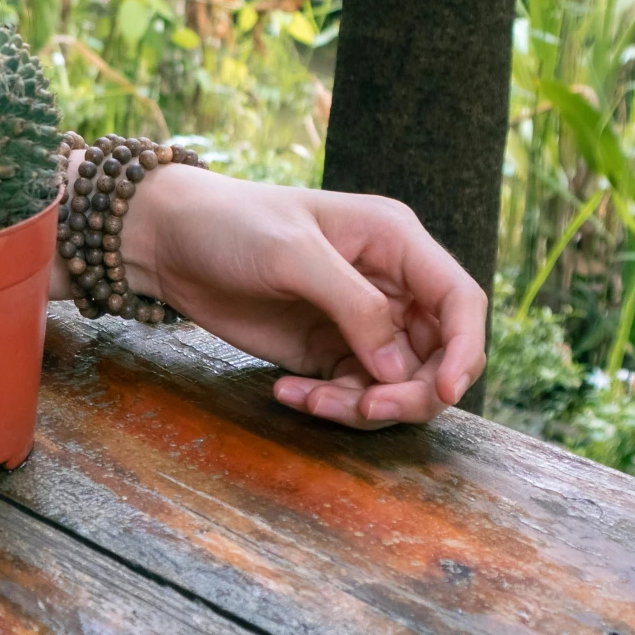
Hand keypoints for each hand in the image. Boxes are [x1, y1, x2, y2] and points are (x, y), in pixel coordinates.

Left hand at [114, 166, 485, 428]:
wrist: (168, 241)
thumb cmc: (232, 225)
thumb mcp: (293, 254)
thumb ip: (354, 307)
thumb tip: (398, 370)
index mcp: (395, 242)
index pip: (460, 301)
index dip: (466, 350)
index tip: (441, 393)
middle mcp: (389, 285)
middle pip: (438, 356)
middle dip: (410, 393)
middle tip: (364, 409)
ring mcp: (360, 323)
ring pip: (397, 385)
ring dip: (362, 406)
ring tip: (306, 398)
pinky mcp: (327, 352)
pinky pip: (353, 395)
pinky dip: (328, 405)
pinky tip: (285, 392)